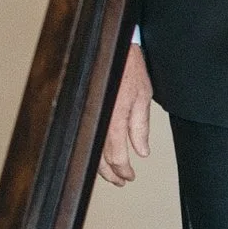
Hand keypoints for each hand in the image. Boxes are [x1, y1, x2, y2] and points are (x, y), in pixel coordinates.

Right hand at [99, 44, 151, 186]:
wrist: (110, 47)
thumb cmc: (128, 67)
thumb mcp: (142, 97)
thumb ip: (140, 127)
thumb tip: (141, 151)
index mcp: (114, 119)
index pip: (117, 156)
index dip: (124, 171)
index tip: (129, 177)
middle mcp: (98, 119)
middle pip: (101, 157)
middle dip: (111, 173)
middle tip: (121, 181)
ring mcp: (89, 114)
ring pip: (91, 147)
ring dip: (100, 164)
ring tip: (111, 173)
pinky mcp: (85, 109)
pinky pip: (87, 134)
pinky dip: (93, 147)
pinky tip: (98, 152)